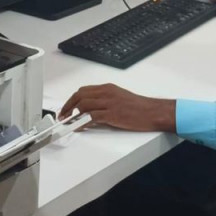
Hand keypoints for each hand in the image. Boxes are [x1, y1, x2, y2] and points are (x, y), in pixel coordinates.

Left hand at [60, 84, 176, 131]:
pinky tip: (78, 127)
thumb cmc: (139, 107)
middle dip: (68, 106)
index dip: (72, 99)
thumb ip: (104, 101)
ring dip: (72, 115)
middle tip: (63, 116)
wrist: (152, 112)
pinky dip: (81, 123)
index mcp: (107, 88)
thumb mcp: (119, 98)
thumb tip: (90, 110)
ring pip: (83, 105)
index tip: (66, 108)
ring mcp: (109, 103)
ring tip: (68, 123)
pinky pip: (91, 117)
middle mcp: (106, 93)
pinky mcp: (112, 114)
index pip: (83, 90)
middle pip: (80, 96)